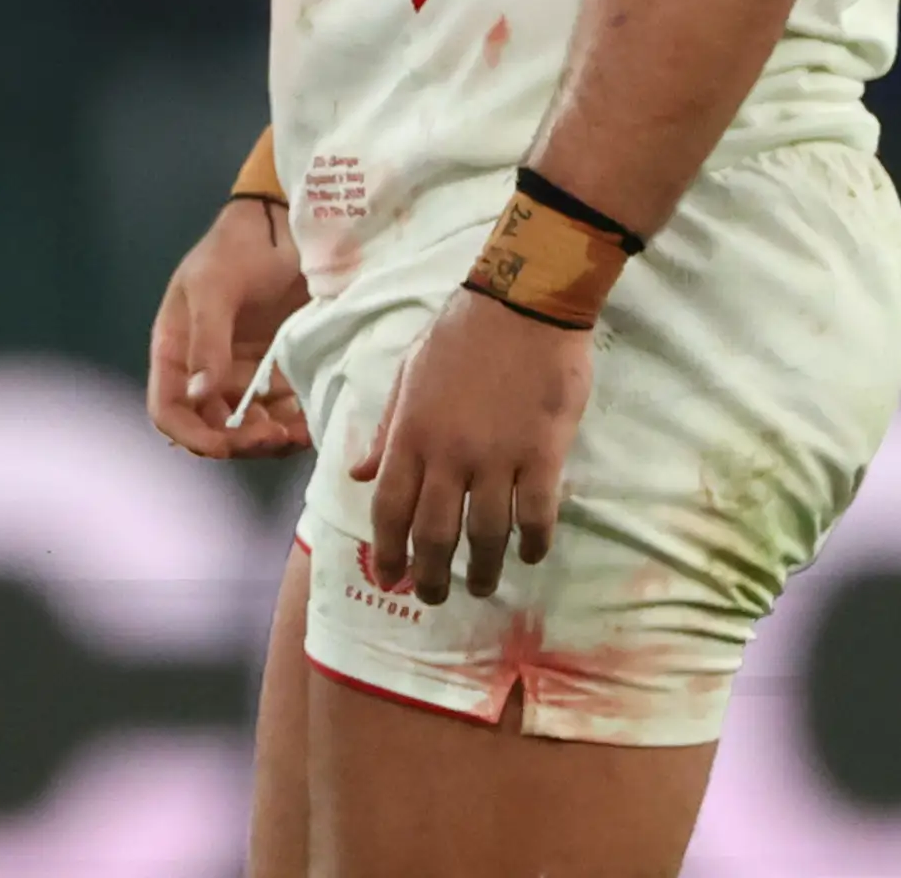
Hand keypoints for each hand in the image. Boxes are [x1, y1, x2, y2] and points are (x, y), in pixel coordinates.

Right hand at [148, 196, 309, 457]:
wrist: (289, 223)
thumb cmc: (239, 247)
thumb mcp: (215, 286)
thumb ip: (206, 340)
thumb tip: (199, 396)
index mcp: (177, 350)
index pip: (168, 409)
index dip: (190, 435)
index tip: (224, 446)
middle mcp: (207, 369)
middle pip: (212, 427)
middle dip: (239, 441)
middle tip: (274, 435)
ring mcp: (246, 373)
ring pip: (250, 427)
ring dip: (270, 439)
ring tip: (298, 432)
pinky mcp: (282, 372)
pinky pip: (284, 413)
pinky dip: (296, 425)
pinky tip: (312, 421)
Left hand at [349, 288, 592, 600]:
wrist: (523, 302)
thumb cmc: (461, 335)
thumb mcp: (409, 376)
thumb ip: (387, 430)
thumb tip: (358, 473)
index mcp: (410, 432)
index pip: (389, 507)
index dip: (386, 550)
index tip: (388, 579)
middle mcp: (448, 453)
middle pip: (435, 533)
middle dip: (430, 575)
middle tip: (432, 598)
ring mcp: (497, 456)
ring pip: (486, 533)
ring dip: (485, 569)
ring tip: (485, 587)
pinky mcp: (542, 453)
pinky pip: (536, 514)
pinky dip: (532, 542)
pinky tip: (530, 555)